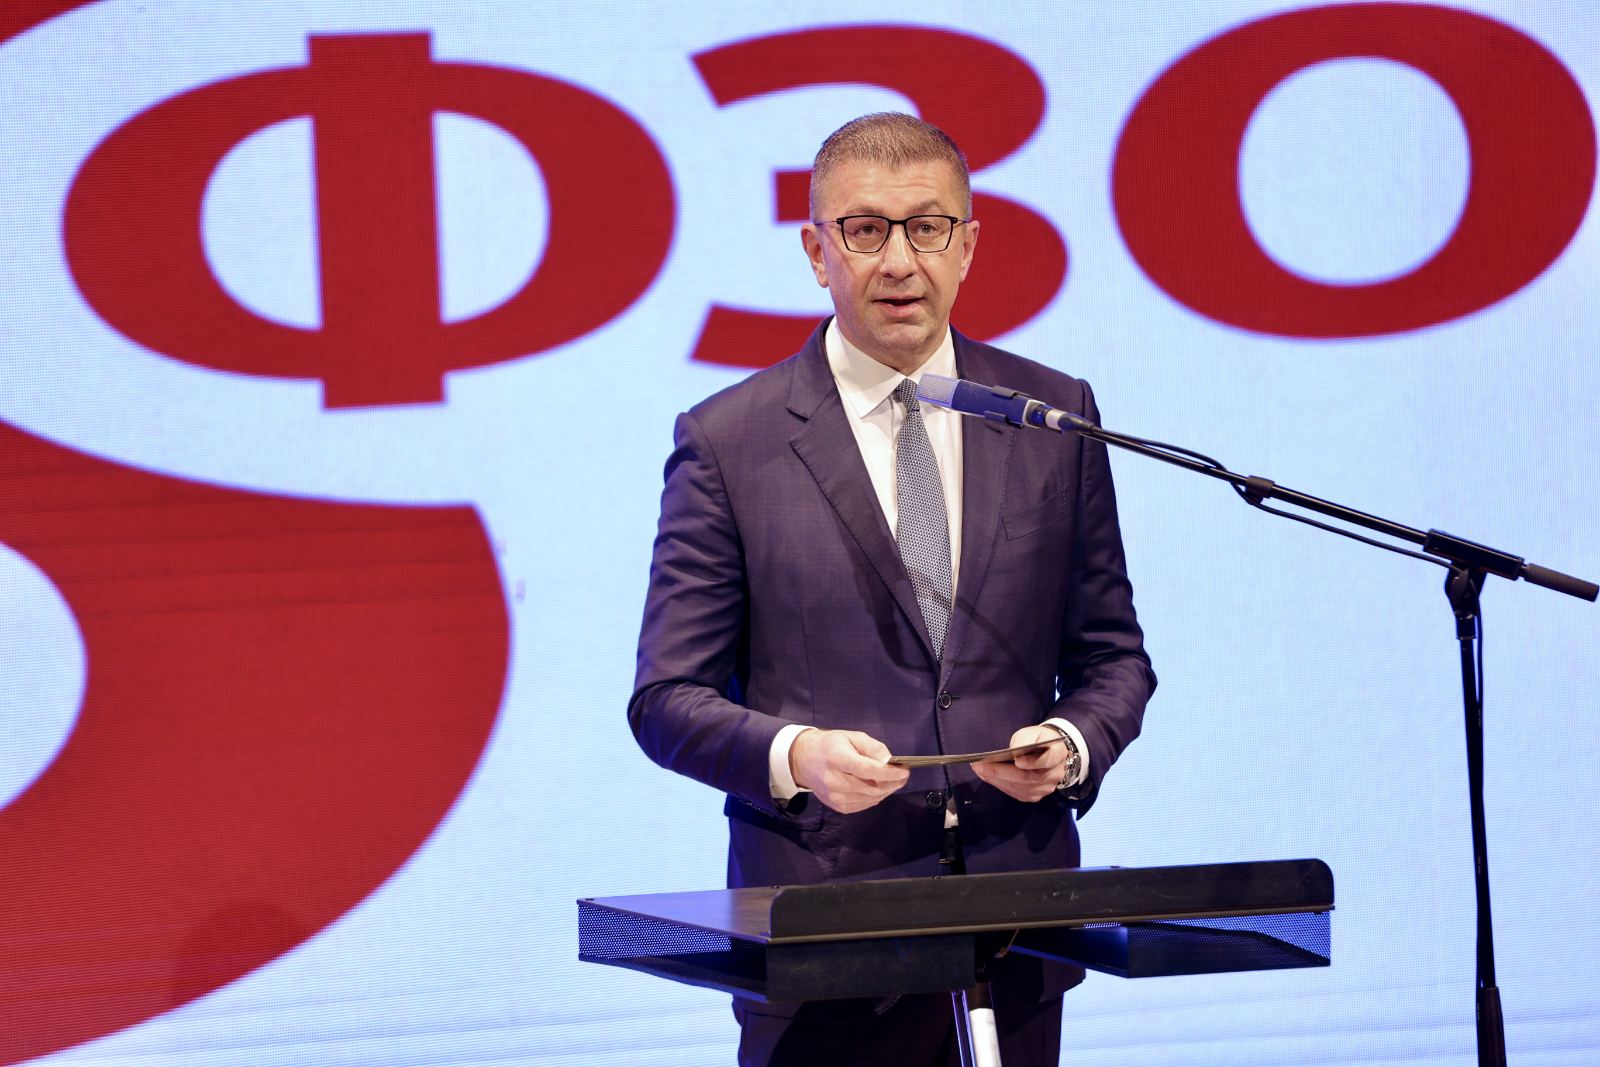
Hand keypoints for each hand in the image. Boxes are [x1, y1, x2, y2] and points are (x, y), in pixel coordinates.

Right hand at [789, 729, 909, 813]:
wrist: (804, 761)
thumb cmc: (830, 746)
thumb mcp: (851, 737)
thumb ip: (873, 747)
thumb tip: (889, 761)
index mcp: (837, 758)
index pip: (868, 770)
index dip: (890, 773)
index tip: (905, 771)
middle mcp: (834, 780)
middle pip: (872, 787)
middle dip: (892, 783)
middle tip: (903, 777)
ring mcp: (835, 796)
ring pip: (871, 798)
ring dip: (886, 791)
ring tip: (892, 781)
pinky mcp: (837, 806)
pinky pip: (864, 804)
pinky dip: (875, 797)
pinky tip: (877, 788)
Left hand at [972, 724, 1070, 802]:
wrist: (1049, 752)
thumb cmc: (1039, 740)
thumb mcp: (1034, 732)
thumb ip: (1026, 739)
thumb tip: (1013, 751)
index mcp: (1058, 754)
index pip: (1047, 760)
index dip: (1032, 762)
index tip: (1017, 760)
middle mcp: (1054, 775)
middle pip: (1027, 777)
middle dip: (1001, 772)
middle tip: (980, 765)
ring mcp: (1045, 788)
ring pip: (1019, 787)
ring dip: (996, 779)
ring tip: (979, 769)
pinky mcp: (1035, 796)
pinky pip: (1016, 792)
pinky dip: (999, 784)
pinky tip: (986, 776)